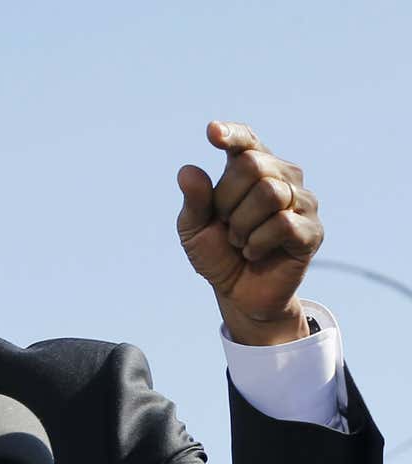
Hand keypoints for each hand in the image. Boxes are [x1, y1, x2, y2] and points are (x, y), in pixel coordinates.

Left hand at [176, 120, 322, 345]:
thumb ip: (193, 200)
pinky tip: (254, 252)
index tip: (212, 134)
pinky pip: (283, 223)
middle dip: (227, 200)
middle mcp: (282, 177)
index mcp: (252, 169)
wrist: (238, 293)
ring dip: (241, 224)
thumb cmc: (217, 253)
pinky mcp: (312, 230)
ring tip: (240, 241)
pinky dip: (257, 242)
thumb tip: (188, 170)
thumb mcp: (194, 228)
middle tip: (226, 225)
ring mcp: (302, 202)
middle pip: (253, 165)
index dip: (232, 134)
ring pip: (269, 193)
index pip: (246, 141)